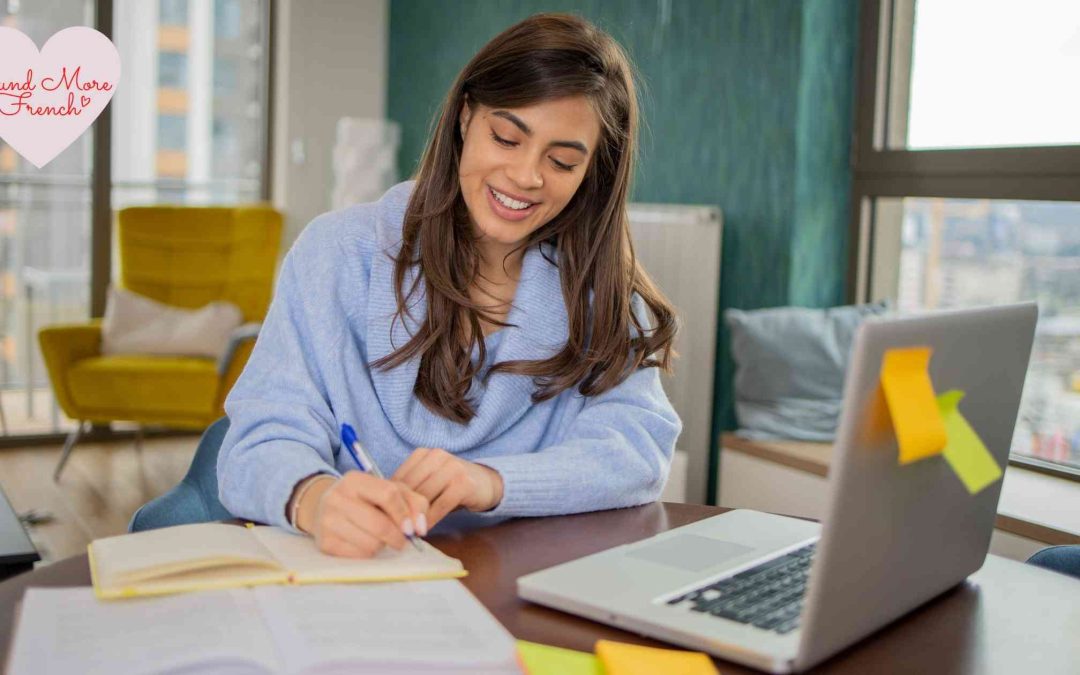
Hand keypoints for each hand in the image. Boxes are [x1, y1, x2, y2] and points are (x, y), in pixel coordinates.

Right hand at [292, 472, 428, 557]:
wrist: (325, 510)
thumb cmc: (366, 500)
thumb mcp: (390, 491)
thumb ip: (413, 503)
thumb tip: (420, 528)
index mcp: (354, 480)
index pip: (388, 495)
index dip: (404, 514)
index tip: (412, 529)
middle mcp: (336, 498)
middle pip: (380, 525)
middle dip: (398, 537)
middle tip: (402, 541)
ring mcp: (327, 521)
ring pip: (370, 544)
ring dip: (382, 545)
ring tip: (379, 538)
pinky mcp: (325, 543)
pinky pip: (358, 556)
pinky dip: (368, 554)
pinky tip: (365, 544)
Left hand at [391, 448, 503, 528]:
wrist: (487, 482)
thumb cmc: (451, 486)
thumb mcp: (429, 481)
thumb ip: (411, 489)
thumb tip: (382, 508)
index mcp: (423, 453)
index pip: (400, 478)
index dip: (390, 501)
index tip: (383, 518)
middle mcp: (437, 456)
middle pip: (410, 488)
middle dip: (401, 511)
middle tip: (392, 530)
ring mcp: (452, 467)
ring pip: (424, 497)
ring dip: (415, 518)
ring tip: (407, 532)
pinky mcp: (464, 483)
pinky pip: (440, 505)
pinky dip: (430, 520)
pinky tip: (424, 530)